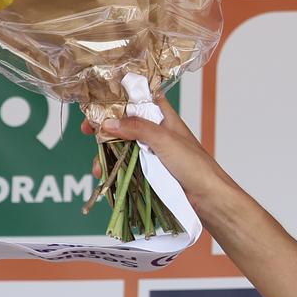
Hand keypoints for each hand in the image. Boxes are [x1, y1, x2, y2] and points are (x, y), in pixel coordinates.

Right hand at [79, 94, 232, 210]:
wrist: (208, 198)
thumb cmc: (195, 165)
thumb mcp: (165, 140)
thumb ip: (137, 128)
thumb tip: (108, 123)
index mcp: (164, 118)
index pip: (140, 100)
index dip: (119, 99)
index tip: (99, 104)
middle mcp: (157, 133)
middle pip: (125, 123)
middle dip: (106, 128)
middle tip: (87, 132)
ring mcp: (153, 152)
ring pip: (122, 146)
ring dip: (106, 153)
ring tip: (98, 166)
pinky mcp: (150, 171)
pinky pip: (126, 165)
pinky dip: (113, 168)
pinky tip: (104, 176)